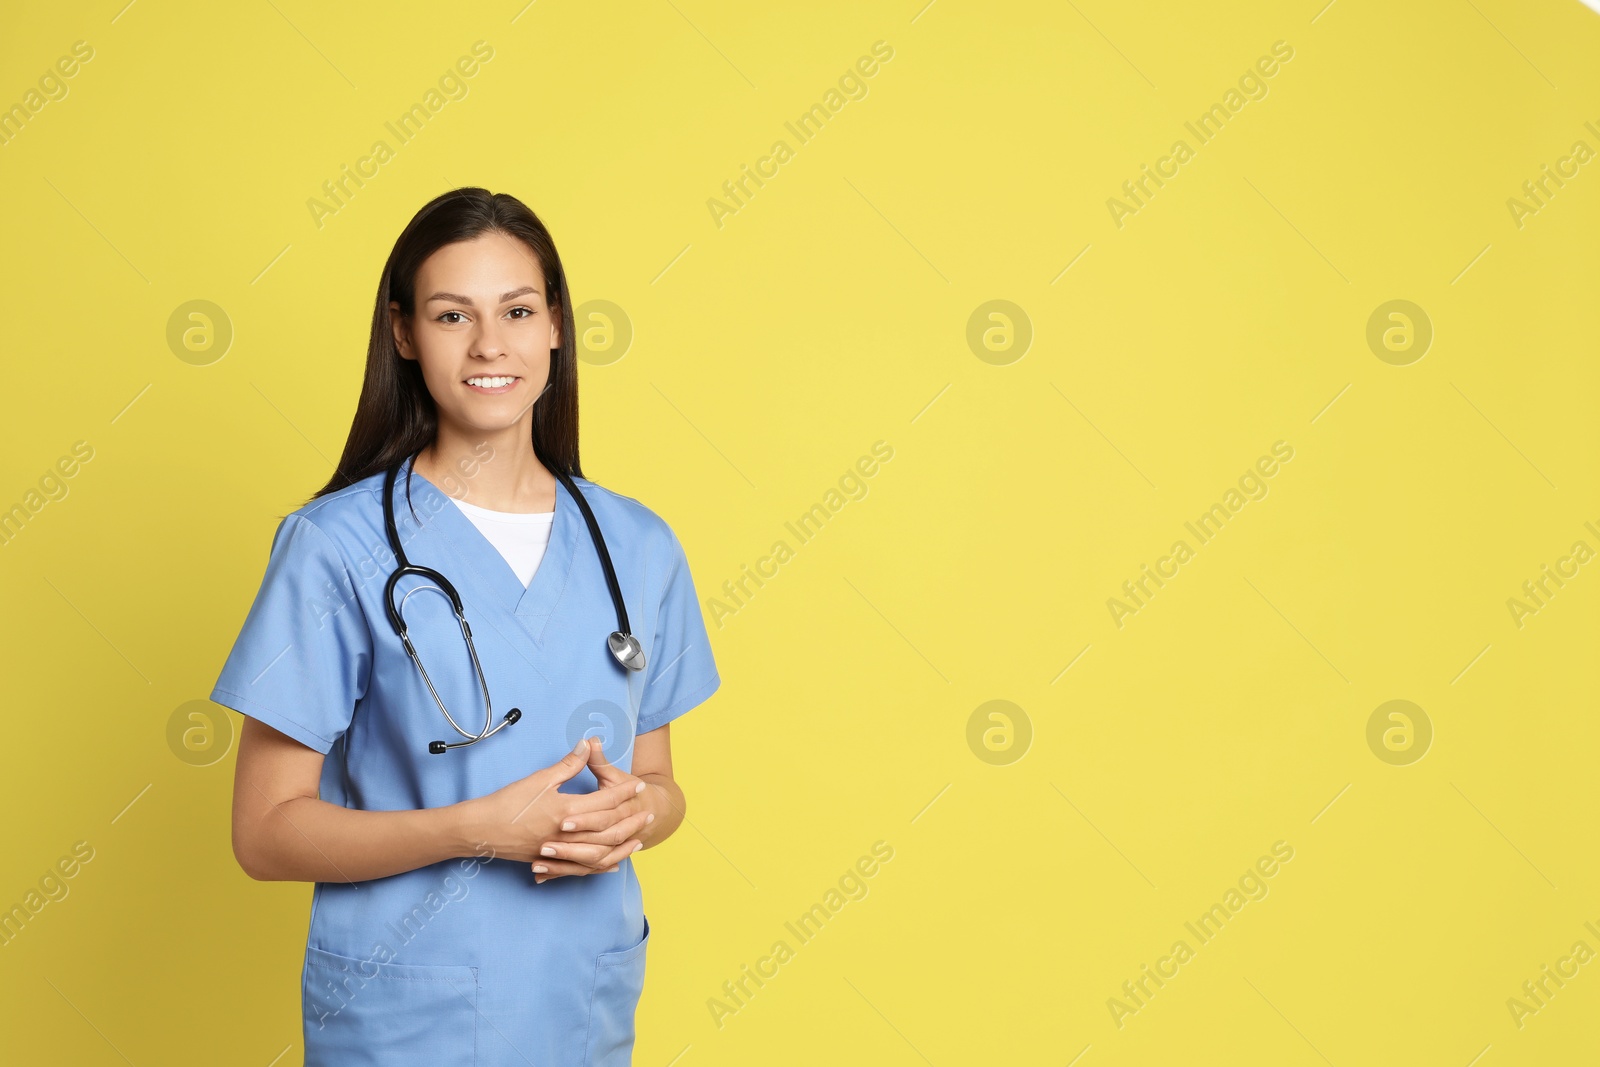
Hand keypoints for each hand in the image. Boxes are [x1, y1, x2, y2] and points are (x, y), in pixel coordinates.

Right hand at [455, 737, 648, 868]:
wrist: (480, 831)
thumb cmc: (507, 803)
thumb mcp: (540, 779)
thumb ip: (568, 764)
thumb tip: (587, 744)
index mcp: (567, 811)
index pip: (605, 801)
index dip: (624, 792)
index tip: (639, 786)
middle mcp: (568, 834)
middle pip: (608, 828)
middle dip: (630, 820)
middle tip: (648, 813)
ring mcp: (560, 851)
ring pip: (600, 852)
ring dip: (621, 846)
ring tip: (637, 840)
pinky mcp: (551, 861)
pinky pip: (582, 868)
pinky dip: (599, 866)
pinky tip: (611, 864)